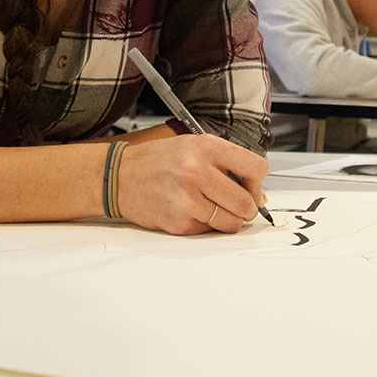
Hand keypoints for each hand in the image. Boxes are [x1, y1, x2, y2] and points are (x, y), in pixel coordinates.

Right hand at [117, 134, 267, 235]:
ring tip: (214, 210)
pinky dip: (205, 225)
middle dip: (247, 209)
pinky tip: (191, 212)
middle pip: (245, 201)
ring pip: (231, 222)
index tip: (252, 188)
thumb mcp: (192, 146)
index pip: (255, 167)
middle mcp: (197, 170)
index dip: (257, 183)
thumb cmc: (156, 161)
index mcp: (205, 147)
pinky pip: (207, 230)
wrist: (119, 176)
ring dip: (228, 221)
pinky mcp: (178, 220)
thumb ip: (224, 163)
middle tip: (240, 208)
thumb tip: (256, 191)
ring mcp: (187, 197)